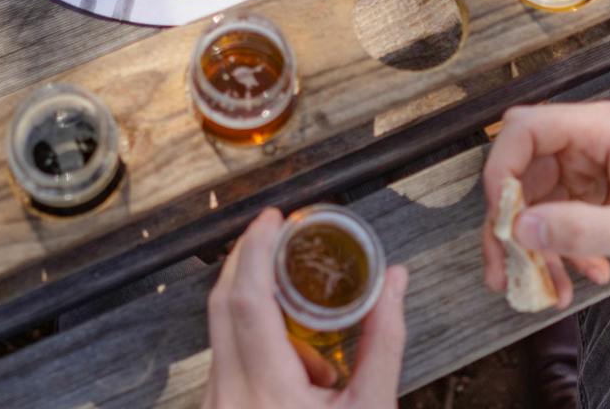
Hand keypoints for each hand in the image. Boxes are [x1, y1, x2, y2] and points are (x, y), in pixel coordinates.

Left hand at [202, 208, 408, 408]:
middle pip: (222, 302)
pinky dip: (254, 336)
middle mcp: (227, 398)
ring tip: (300, 303)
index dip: (257, 250)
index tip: (275, 219)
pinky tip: (291, 351)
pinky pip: (225, 355)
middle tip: (281, 233)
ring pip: (220, 328)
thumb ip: (384, 341)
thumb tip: (394, 281)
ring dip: (254, 301)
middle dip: (250, 258)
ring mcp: (214, 406)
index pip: (246, 301)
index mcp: (267, 396)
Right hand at [481, 102, 609, 308]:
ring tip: (545, 284)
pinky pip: (566, 213)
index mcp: (604, 128)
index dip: (502, 171)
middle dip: (513, 219)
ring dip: (539, 241)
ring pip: (542, 197)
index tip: (501, 218)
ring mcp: (600, 165)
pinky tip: (583, 272)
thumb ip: (576, 229)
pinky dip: (564, 245)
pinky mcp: (607, 190)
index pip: (525, 129)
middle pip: (526, 168)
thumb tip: (519, 229)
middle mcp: (596, 140)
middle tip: (504, 263)